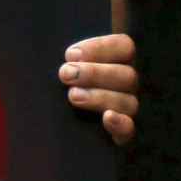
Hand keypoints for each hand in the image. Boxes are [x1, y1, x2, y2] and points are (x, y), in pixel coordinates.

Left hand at [60, 32, 136, 146]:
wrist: (50, 129)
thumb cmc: (60, 86)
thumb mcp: (66, 69)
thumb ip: (72, 60)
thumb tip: (71, 56)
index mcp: (119, 62)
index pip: (124, 47)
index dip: (99, 48)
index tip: (70, 55)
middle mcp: (127, 85)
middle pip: (127, 75)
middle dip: (94, 74)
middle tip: (65, 75)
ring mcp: (127, 109)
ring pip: (128, 101)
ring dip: (100, 97)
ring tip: (73, 96)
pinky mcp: (121, 134)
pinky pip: (129, 129)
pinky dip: (120, 123)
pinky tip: (107, 117)